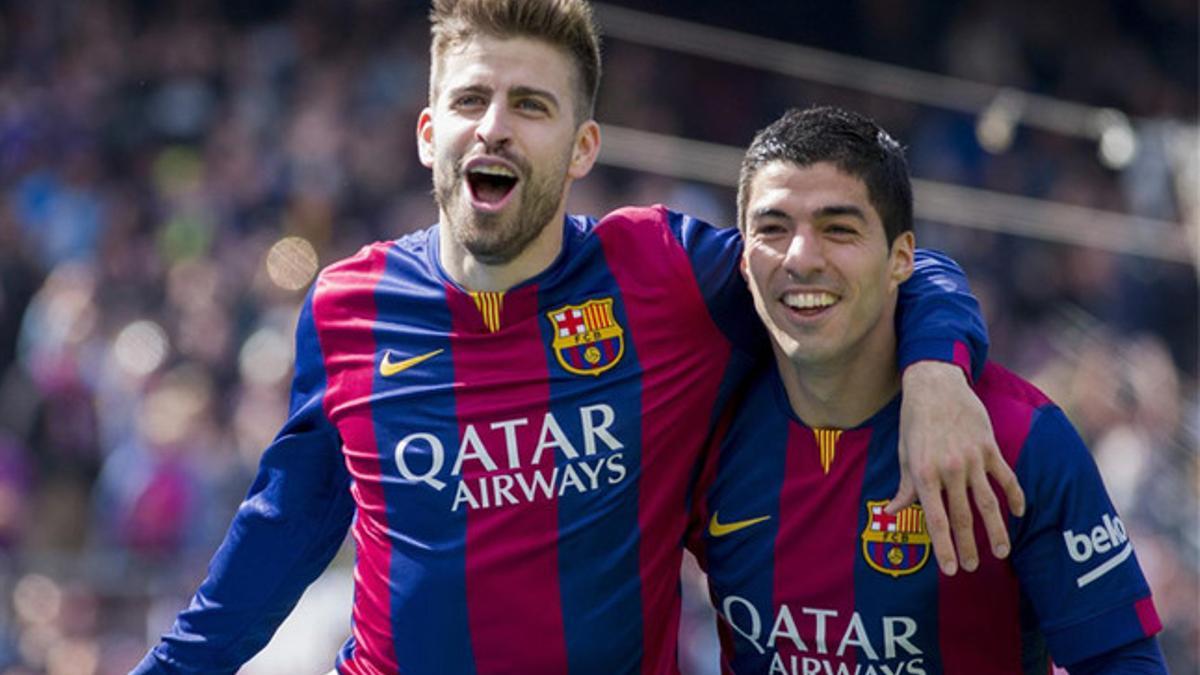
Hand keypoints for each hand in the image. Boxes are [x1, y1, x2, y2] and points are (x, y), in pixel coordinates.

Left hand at [889, 361, 1024, 575]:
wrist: (935, 384)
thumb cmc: (914, 421)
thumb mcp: (904, 454)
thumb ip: (904, 487)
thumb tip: (891, 513)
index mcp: (924, 474)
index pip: (935, 519)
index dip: (943, 547)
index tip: (950, 570)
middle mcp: (949, 469)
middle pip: (963, 517)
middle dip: (968, 546)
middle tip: (973, 567)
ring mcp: (972, 459)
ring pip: (988, 503)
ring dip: (997, 531)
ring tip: (1001, 552)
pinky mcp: (989, 447)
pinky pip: (1006, 477)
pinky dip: (1014, 496)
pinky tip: (1018, 513)